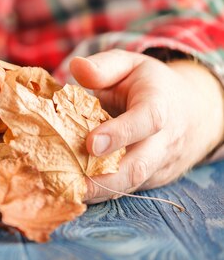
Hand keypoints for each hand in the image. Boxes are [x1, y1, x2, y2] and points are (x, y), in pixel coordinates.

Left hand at [70, 49, 223, 202]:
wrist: (193, 111)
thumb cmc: (151, 85)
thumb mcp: (130, 65)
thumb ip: (104, 66)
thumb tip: (76, 67)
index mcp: (158, 105)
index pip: (146, 121)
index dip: (120, 134)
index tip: (91, 143)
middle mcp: (163, 140)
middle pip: (139, 166)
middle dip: (105, 179)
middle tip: (72, 183)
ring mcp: (158, 164)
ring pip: (129, 184)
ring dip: (98, 191)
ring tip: (65, 190)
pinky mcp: (150, 180)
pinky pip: (126, 190)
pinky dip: (101, 194)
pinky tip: (74, 192)